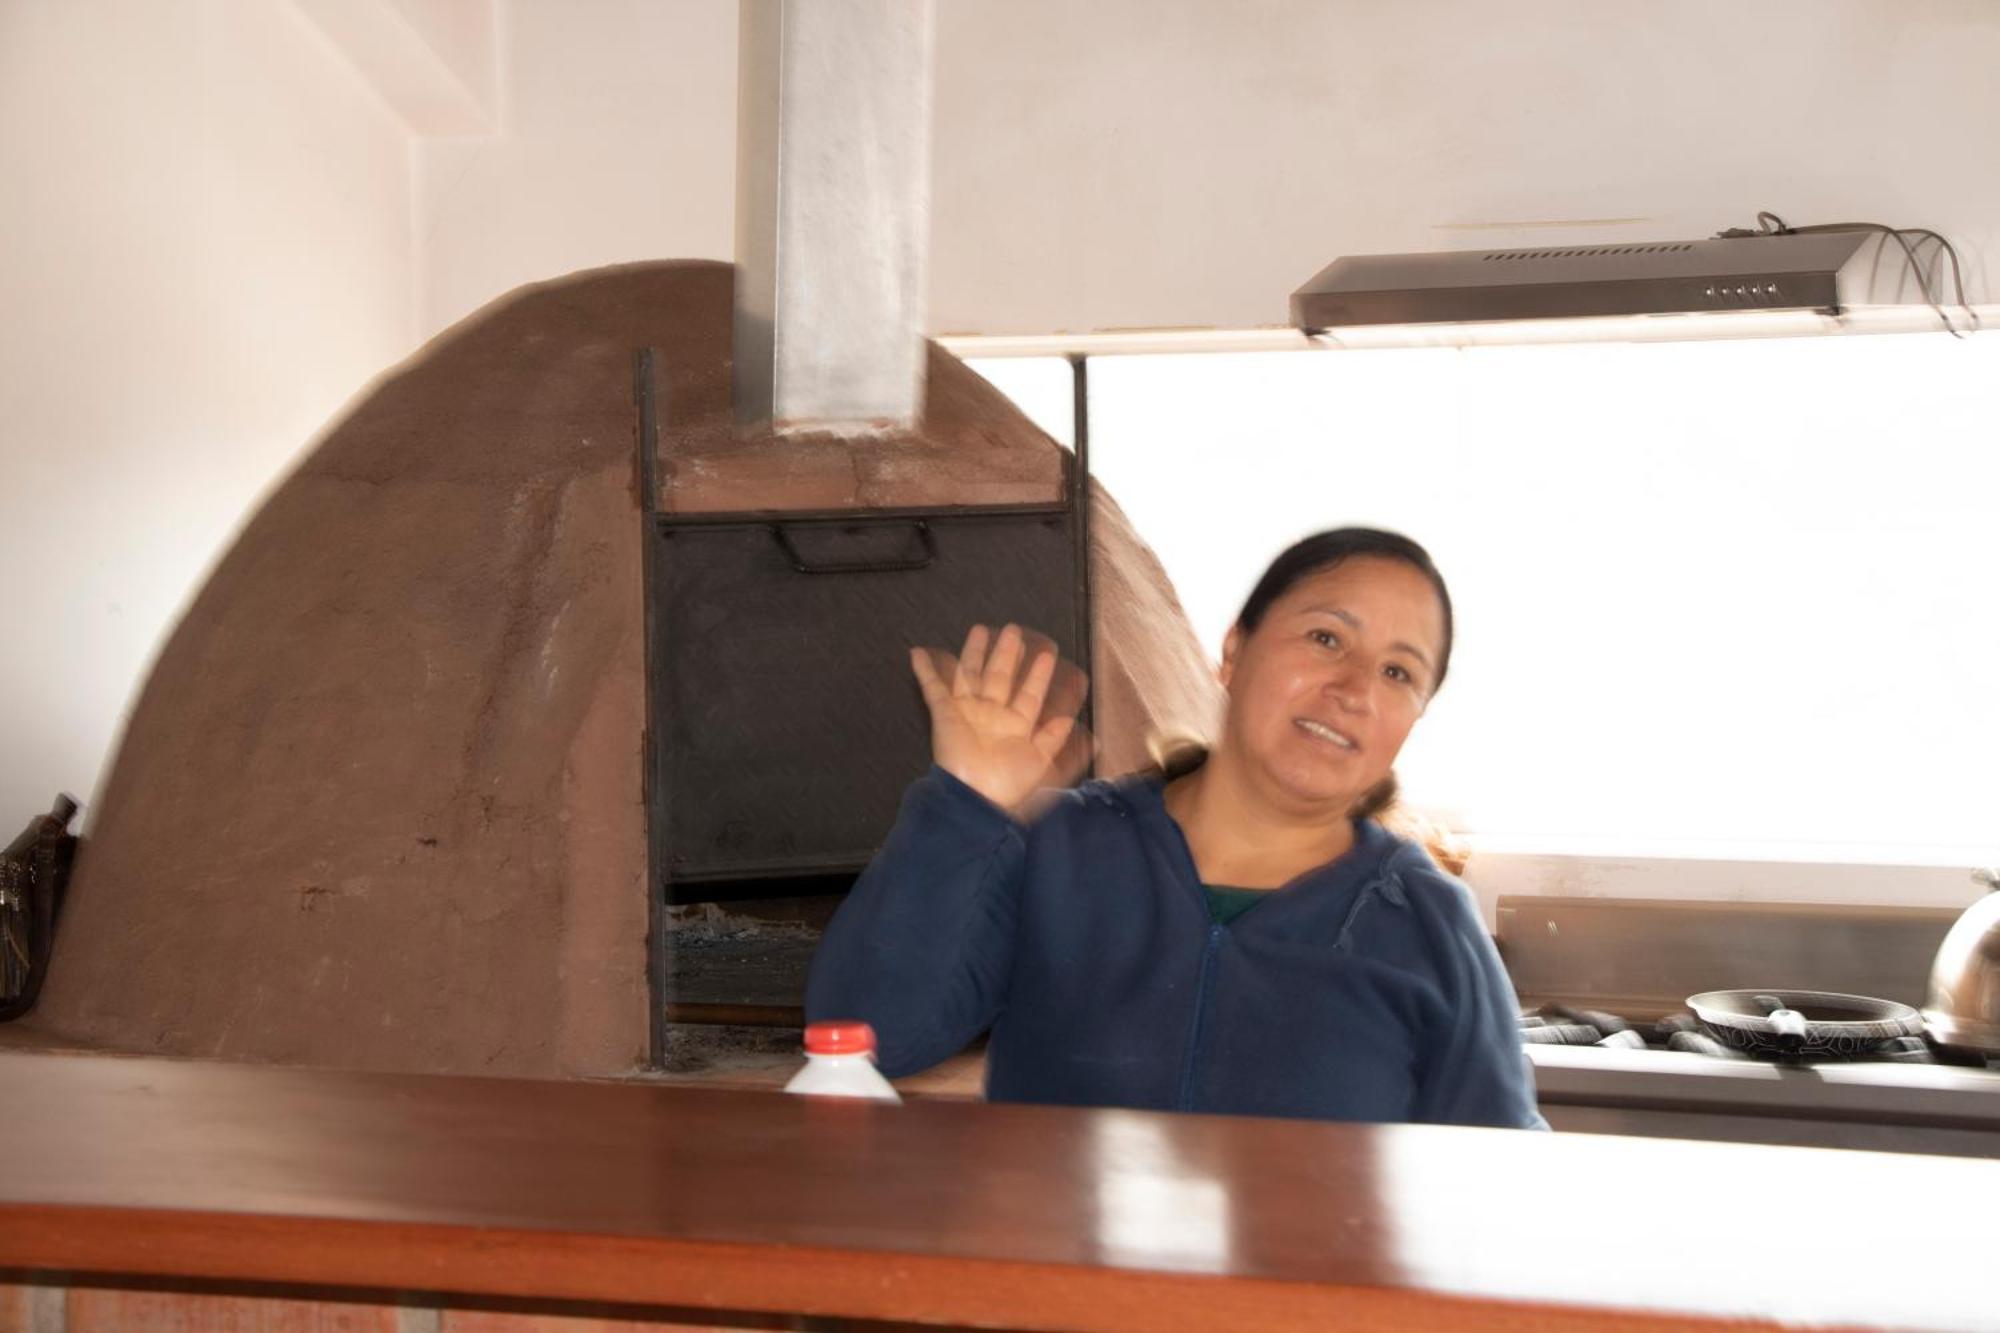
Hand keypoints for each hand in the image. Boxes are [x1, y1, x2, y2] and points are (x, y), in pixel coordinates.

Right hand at [910, 624, 1091, 817]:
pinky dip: (925, 671)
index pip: (1029, 694)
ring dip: (974, 653)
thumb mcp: (1042, 763)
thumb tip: (1082, 727)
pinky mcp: (944, 714)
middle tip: (1013, 631)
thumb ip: (1057, 740)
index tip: (1047, 654)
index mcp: (1015, 727)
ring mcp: (967, 713)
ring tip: (979, 630)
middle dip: (1007, 655)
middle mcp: (991, 716)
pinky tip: (918, 653)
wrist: (974, 797)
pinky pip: (933, 688)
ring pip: (971, 675)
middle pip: (1000, 678)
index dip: (1038, 675)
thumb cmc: (1008, 784)